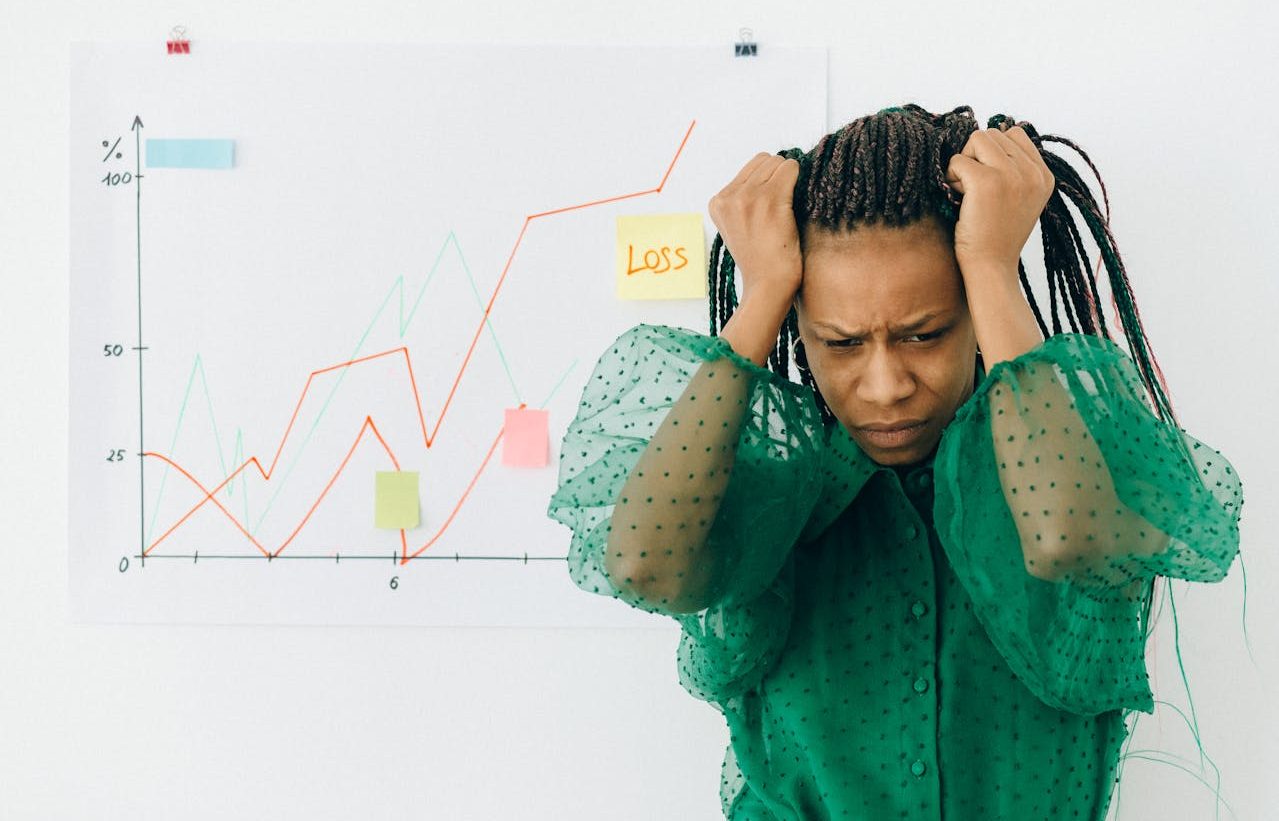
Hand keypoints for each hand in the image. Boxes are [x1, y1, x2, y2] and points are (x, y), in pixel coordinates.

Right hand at [707, 153, 803, 302]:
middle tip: (785, 202)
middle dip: (778, 175)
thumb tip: (771, 169)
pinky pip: (791, 169)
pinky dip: (800, 179)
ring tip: (789, 206)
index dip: (767, 180)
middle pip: (764, 160)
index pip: (750, 168)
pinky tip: (798, 202)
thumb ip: (743, 200)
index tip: (773, 201)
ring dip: (790, 179)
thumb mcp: (739, 227)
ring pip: (778, 162)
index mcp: (717, 203)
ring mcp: (748, 197)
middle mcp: (729, 197)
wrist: (767, 286)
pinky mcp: (770, 200)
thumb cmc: (761, 260)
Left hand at [944, 125, 1054, 287]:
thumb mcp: (1020, 198)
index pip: (1015, 134)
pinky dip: (951, 176)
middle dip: (976, 156)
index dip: (993, 152)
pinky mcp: (986, 182)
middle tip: (975, 188)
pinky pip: (957, 160)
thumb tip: (996, 130)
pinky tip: (959, 198)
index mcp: (1044, 175)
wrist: (992, 267)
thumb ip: (1016, 168)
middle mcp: (1033, 172)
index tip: (990, 179)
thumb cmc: (997, 234)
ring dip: (964, 162)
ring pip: (976, 139)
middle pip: (993, 134)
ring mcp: (1012, 175)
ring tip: (968, 191)